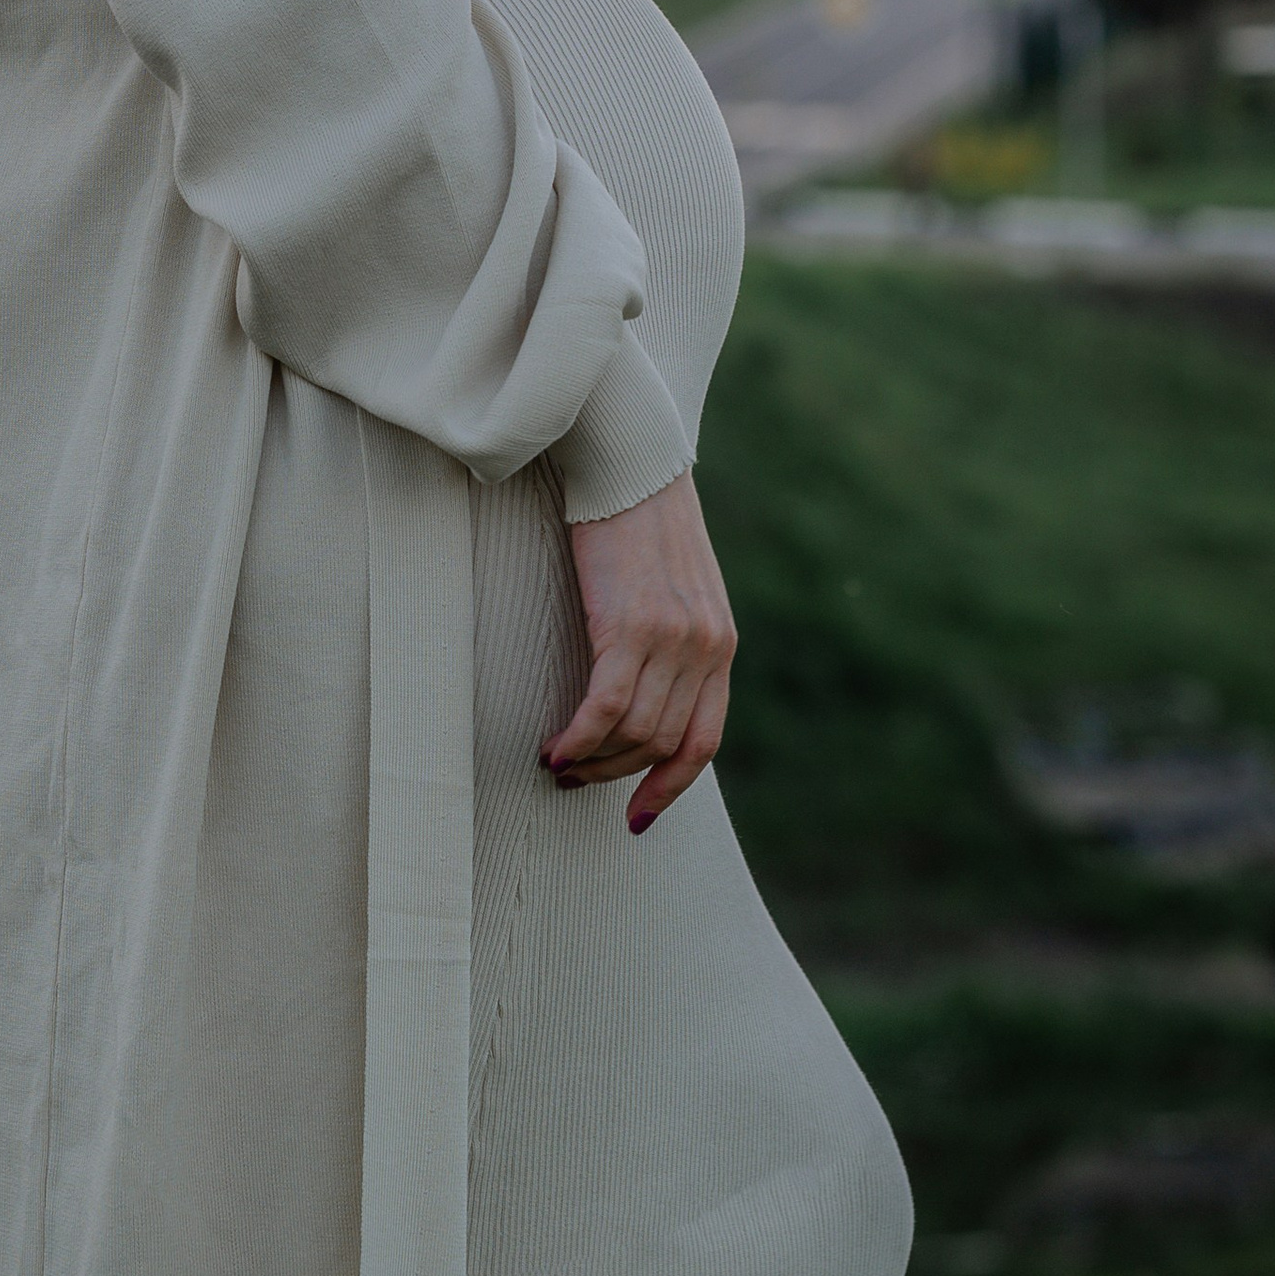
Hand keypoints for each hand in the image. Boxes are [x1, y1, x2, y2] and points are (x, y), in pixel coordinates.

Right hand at [545, 472, 735, 836]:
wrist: (629, 460)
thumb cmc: (639, 519)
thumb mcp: (677, 587)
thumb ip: (675, 640)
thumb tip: (646, 695)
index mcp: (721, 643)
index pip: (704, 740)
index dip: (670, 786)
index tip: (638, 815)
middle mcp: (706, 647)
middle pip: (662, 745)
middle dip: (615, 775)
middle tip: (573, 777)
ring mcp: (673, 638)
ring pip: (634, 733)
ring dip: (591, 760)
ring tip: (557, 761)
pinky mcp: (632, 625)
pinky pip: (606, 707)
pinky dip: (579, 738)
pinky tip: (554, 746)